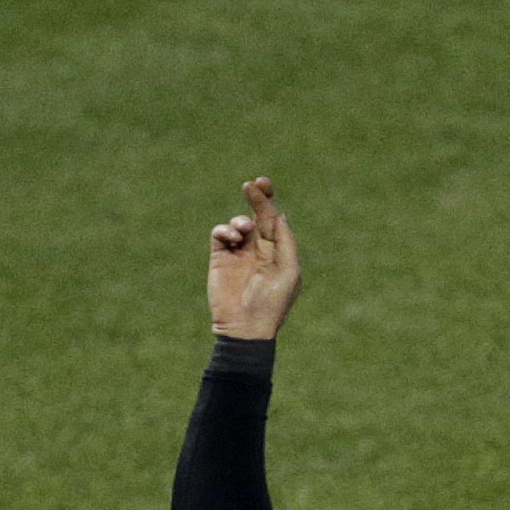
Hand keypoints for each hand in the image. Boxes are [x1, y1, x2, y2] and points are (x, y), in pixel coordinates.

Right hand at [209, 176, 302, 340]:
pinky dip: (225, 230)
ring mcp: (238, 253)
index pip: (274, 220)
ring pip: (237, 223)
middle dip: (255, 198)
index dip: (269, 200)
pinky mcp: (220, 258)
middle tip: (252, 184)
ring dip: (240, 221)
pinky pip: (220, 234)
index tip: (263, 183)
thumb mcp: (288, 270)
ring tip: (244, 230)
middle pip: (257, 215)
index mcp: (279, 252)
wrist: (245, 325)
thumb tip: (280, 215)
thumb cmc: (273, 302)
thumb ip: (286, 241)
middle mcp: (259, 249)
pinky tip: (232, 239)